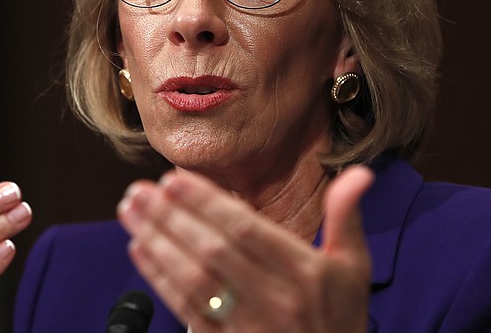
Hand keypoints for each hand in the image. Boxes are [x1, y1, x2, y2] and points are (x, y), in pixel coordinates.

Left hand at [117, 165, 372, 331]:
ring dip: (157, 241)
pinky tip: (140, 249)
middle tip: (139, 189)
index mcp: (304, 272)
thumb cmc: (340, 320)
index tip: (174, 178)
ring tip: (130, 211)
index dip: (207, 202)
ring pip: (193, 278)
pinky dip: (160, 278)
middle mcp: (274, 298)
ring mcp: (247, 325)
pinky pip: (186, 309)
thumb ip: (346, 217)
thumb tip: (359, 173)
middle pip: (212, 250)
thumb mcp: (354, 268)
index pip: (246, 229)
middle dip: (171, 216)